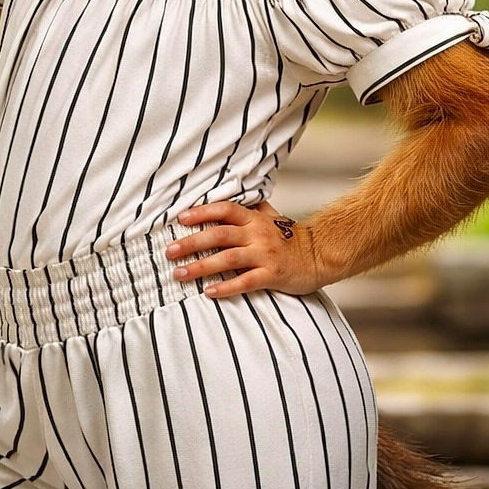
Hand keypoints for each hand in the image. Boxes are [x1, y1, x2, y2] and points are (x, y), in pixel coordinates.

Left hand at [165, 200, 323, 298]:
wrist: (319, 255)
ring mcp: (265, 254)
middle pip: (219, 235)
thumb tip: (226, 196)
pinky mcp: (272, 274)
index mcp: (254, 219)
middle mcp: (257, 234)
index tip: (180, 219)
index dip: (202, 212)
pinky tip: (209, 292)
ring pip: (227, 259)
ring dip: (201, 267)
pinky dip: (226, 287)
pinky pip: (245, 282)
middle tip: (169, 251)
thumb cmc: (290, 237)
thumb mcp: (270, 216)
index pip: (224, 209)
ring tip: (180, 274)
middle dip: (191, 243)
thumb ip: (250, 208)